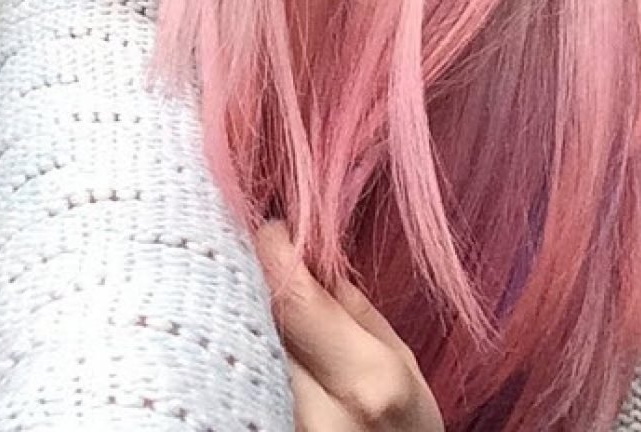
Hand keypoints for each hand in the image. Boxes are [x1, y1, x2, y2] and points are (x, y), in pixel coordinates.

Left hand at [253, 219, 444, 430]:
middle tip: (243, 247)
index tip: (269, 228)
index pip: (293, 296)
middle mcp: (319, 416)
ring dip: (237, 317)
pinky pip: (235, 385)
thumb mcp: (405, 370)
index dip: (272, 249)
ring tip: (238, 289)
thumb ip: (356, 311)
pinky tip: (238, 339)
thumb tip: (312, 255)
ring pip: (239, 353)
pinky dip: (235, 355)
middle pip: (257, 321)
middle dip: (248, 278)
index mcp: (367, 384)